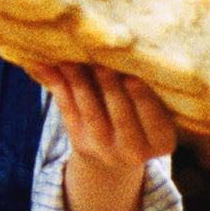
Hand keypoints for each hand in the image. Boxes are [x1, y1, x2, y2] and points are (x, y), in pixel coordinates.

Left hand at [30, 63, 176, 174]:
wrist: (115, 160)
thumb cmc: (143, 122)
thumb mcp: (158, 115)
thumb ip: (152, 91)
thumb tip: (135, 50)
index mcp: (162, 143)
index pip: (154, 119)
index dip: (141, 98)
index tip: (132, 75)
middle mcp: (134, 152)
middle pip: (121, 115)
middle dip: (110, 86)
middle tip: (101, 60)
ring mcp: (104, 150)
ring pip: (90, 111)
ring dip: (79, 81)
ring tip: (70, 58)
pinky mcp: (79, 143)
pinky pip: (67, 111)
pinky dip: (58, 86)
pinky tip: (46, 66)